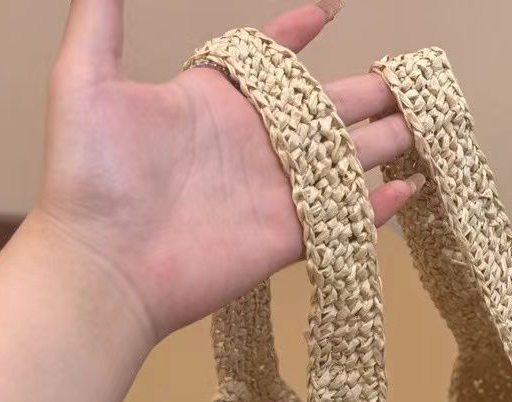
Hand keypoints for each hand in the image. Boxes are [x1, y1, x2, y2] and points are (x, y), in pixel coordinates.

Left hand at [34, 0, 416, 342]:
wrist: (103, 265)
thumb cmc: (89, 177)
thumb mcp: (85, 81)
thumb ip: (101, 19)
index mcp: (218, 99)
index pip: (272, 57)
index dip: (302, 30)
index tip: (332, 7)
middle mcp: (255, 141)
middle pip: (329, 107)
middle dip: (371, 93)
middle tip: (410, 81)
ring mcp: (276, 189)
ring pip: (347, 157)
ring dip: (386, 141)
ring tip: (426, 125)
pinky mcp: (289, 236)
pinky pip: (345, 217)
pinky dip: (380, 207)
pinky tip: (410, 189)